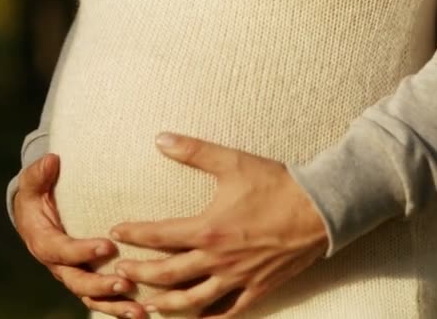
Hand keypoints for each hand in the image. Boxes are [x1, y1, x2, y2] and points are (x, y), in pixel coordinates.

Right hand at [15, 154, 146, 318]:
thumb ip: (39, 174)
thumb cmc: (39, 195)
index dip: (81, 251)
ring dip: (115, 305)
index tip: (107, 245)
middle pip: (77, 282)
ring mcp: (74, 275)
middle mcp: (59, 265)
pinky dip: (121, 308)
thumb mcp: (33, 183)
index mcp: (44, 242)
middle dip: (101, 286)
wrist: (38, 215)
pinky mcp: (89, 281)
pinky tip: (145, 313)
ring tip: (139, 310)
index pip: (60, 251)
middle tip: (125, 283)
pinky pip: (103, 300)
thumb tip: (51, 160)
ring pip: (92, 298)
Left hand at [110, 133, 328, 317]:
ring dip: (166, 304)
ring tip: (146, 306)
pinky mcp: (258, 288)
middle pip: (167, 274)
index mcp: (207, 229)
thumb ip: (193, 151)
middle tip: (120, 274)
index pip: (158, 235)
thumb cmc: (275, 184)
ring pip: (193, 300)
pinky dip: (210, 318)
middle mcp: (217, 259)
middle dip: (140, 274)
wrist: (320, 209)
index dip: (133, 234)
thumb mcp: (231, 162)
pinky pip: (230, 312)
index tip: (116, 231)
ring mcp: (237, 278)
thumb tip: (160, 137)